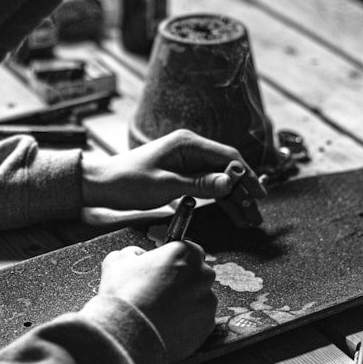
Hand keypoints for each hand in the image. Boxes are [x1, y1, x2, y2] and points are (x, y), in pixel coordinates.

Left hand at [81, 129, 266, 209]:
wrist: (104, 185)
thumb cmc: (129, 181)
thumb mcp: (165, 185)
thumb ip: (199, 184)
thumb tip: (229, 182)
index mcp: (188, 144)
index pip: (227, 156)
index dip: (246, 175)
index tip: (258, 194)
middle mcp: (191, 149)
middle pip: (227, 169)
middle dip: (243, 191)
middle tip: (256, 214)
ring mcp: (187, 161)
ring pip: (219, 180)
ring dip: (234, 198)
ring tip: (248, 219)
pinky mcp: (182, 174)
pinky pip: (207, 186)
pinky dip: (219, 199)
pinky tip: (232, 213)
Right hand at [97, 242, 216, 363]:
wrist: (127, 335)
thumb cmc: (124, 295)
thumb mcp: (118, 260)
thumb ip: (134, 252)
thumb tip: (138, 256)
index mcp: (185, 253)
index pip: (188, 250)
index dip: (173, 260)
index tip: (162, 270)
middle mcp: (203, 275)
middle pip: (196, 275)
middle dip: (182, 282)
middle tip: (159, 293)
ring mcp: (208, 301)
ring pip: (199, 299)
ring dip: (185, 303)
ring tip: (161, 313)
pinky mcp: (208, 325)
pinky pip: (199, 321)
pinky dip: (187, 323)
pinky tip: (167, 326)